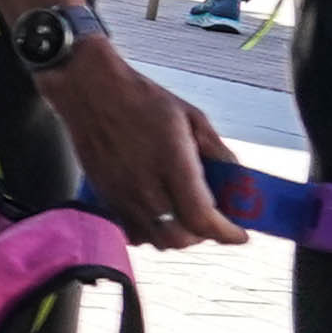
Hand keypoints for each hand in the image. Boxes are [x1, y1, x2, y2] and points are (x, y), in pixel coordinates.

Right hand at [56, 51, 247, 251]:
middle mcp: (144, 186)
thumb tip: (240, 179)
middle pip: (179, 238)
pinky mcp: (105, 197)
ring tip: (185, 218)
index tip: (240, 234)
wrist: (90, 91)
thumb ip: (218, 152)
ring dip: (177, 236)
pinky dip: (151, 233)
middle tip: (212, 220)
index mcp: (171, 163)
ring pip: (156, 241)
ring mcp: (121, 195)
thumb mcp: (192, 118)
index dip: (226, 232)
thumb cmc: (142, 99)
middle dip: (202, 235)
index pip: (201, 217)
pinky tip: (158, 215)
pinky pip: (133, 233)